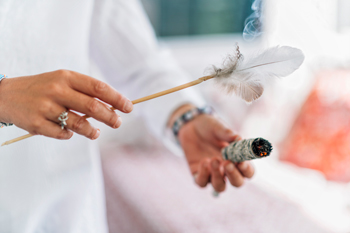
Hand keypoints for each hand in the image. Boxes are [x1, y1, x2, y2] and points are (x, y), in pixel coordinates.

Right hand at [0, 70, 132, 139]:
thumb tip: (112, 106)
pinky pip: (61, 134)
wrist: (6, 95)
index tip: (129, 106)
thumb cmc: (43, 89)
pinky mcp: (35, 123)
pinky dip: (69, 135)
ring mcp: (45, 107)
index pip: (98, 88)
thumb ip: (84, 92)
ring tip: (95, 133)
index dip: (116, 98)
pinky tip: (70, 133)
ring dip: (91, 130)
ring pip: (78, 123)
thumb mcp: (62, 82)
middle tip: (118, 122)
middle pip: (92, 106)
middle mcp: (57, 90)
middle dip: (110, 116)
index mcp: (66, 77)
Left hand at [171, 106, 253, 192]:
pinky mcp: (198, 174)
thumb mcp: (218, 127)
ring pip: (219, 187)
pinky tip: (204, 161)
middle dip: (234, 176)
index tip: (242, 162)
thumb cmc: (209, 127)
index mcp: (237, 159)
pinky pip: (202, 183)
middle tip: (227, 163)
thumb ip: (228, 134)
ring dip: (218, 177)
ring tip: (213, 159)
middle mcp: (227, 170)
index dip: (247, 170)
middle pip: (237, 183)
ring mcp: (212, 173)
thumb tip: (239, 138)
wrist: (191, 125)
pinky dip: (203, 175)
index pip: (248, 172)